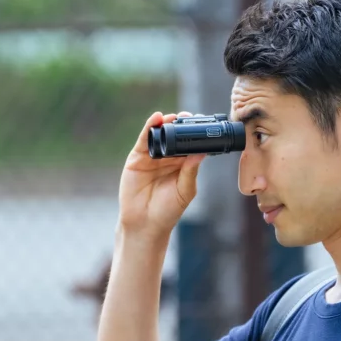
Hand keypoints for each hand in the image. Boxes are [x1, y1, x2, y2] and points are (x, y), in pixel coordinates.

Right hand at [118, 112, 206, 236]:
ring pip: (160, 134)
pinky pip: (144, 139)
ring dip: (166, 123)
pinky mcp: (137, 158)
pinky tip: (156, 119)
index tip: (202, 123)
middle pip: (175, 135)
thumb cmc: (168, 211)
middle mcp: (168, 158)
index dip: (194, 132)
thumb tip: (201, 152)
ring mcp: (152, 157)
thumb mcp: (184, 190)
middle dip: (180, 124)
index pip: (189, 143)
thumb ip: (191, 171)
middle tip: (188, 117)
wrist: (145, 223)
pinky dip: (149, 127)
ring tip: (173, 117)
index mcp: (182, 165)